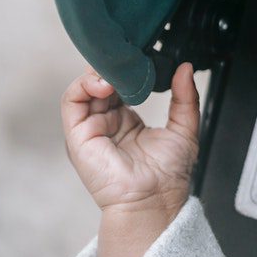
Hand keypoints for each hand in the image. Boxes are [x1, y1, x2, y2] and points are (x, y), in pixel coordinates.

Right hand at [61, 62, 199, 219]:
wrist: (155, 201)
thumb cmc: (169, 176)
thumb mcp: (184, 129)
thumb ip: (185, 98)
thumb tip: (185, 68)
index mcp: (127, 121)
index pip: (120, 85)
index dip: (129, 69)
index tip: (144, 55)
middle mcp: (106, 123)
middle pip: (101, 83)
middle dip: (113, 66)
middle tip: (130, 55)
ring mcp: (90, 129)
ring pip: (84, 88)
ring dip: (98, 72)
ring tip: (117, 70)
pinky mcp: (78, 136)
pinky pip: (71, 102)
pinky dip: (83, 85)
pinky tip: (104, 83)